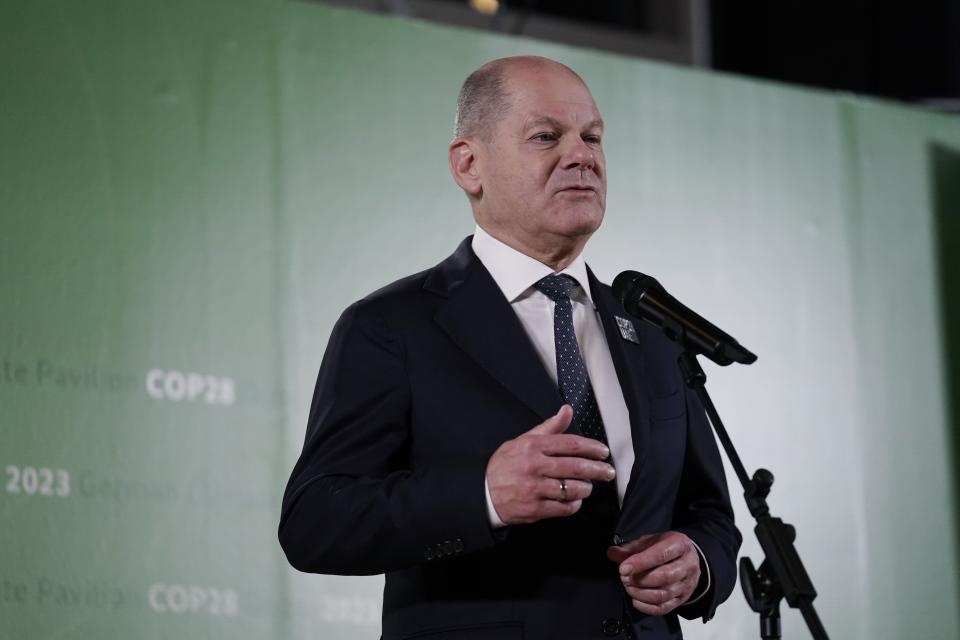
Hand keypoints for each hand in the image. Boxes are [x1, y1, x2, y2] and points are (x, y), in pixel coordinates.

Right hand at [486, 405, 614, 524]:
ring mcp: (535, 488)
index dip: (592, 448)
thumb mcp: (522, 440)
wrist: (483, 492)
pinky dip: (574, 505)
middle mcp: (534, 466)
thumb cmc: (504, 465)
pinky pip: (563, 508)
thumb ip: (548, 427)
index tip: (603, 452)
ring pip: (572, 488)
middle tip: (608, 472)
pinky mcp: (535, 508)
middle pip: (576, 467)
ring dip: (586, 488)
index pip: (571, 444)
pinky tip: (575, 501)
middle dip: (597, 470)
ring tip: (588, 486)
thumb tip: (567, 410)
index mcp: (533, 446)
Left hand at [606, 531, 700, 615]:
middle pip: (663, 577)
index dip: (639, 563)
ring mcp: (686, 584)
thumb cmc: (667, 548)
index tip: (623, 568)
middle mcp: (686, 565)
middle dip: (639, 580)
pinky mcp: (681, 599)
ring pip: (662, 595)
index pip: (660, 555)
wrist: (688, 558)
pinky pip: (663, 608)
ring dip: (640, 593)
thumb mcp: (650, 541)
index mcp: (679, 545)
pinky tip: (636, 599)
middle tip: (624, 577)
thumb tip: (613, 553)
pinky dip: (645, 607)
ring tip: (629, 586)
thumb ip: (630, 548)